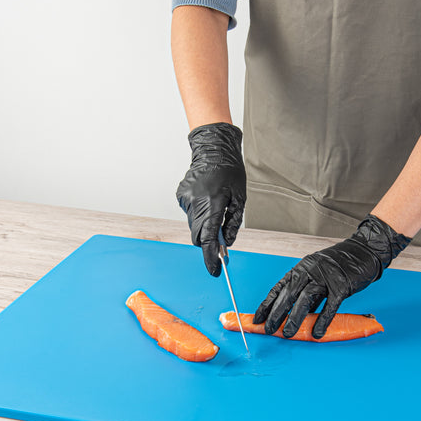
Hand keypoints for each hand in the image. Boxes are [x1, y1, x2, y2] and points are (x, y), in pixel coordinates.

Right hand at [176, 122, 245, 276]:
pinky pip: (190, 213)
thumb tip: (226, 244)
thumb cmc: (230, 172)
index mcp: (212, 204)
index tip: (214, 270)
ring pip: (194, 225)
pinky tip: (207, 199)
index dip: (210, 258)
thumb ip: (232, 224)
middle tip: (220, 241)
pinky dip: (199, 213)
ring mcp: (185, 200)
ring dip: (204, 225)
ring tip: (215, 208)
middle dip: (207, 242)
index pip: (208, 240)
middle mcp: (195, 204)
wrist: (213, 150)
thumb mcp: (239, 199)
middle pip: (197, 236)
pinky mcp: (181, 196)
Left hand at [253, 215, 410, 338]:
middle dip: (276, 314)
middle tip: (269, 330)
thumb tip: (293, 313)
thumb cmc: (338, 265)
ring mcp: (326, 278)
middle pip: (289, 294)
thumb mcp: (316, 274)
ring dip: (295, 318)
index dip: (267, 304)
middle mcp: (310, 272)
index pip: (279, 288)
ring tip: (288, 333)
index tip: (258, 318)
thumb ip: (306, 292)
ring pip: (305, 299)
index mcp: (301, 269)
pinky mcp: (341, 286)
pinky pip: (330, 306)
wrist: (363, 252)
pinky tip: (316, 333)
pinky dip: (322, 320)